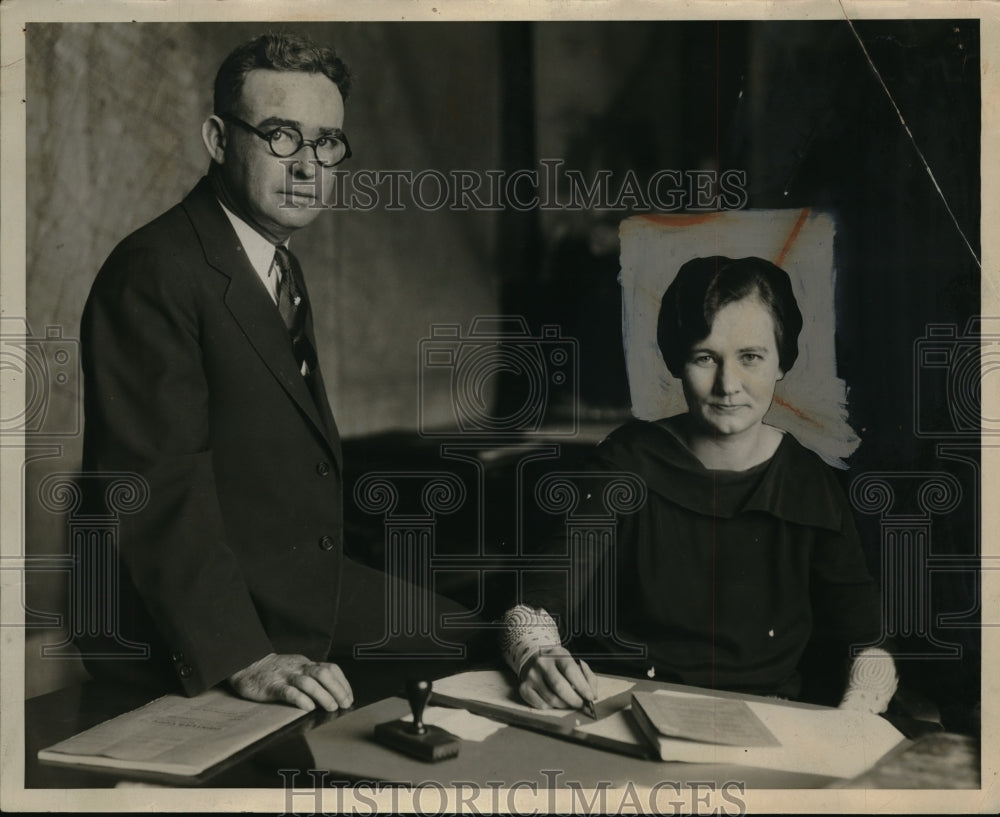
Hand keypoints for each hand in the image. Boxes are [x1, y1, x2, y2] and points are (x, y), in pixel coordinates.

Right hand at [228, 653, 353, 711]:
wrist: (246, 666)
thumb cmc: (273, 671)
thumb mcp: (295, 668)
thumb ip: (310, 676)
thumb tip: (332, 692)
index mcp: (305, 663)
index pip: (331, 668)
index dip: (343, 682)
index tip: (349, 697)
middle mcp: (298, 668)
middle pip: (324, 674)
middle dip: (338, 689)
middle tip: (344, 704)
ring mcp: (285, 676)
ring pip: (309, 683)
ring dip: (324, 696)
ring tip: (331, 707)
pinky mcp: (272, 687)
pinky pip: (289, 692)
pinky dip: (301, 700)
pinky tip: (309, 707)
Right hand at [517, 645, 597, 709]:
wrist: (533, 658)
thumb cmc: (558, 663)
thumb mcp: (573, 662)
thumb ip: (586, 676)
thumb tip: (592, 695)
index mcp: (556, 654)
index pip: (570, 671)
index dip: (582, 686)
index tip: (590, 697)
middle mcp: (541, 663)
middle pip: (559, 687)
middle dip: (574, 699)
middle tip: (581, 705)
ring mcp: (531, 676)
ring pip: (551, 699)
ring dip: (564, 705)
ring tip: (569, 702)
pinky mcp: (524, 688)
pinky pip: (540, 705)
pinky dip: (551, 708)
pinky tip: (555, 702)